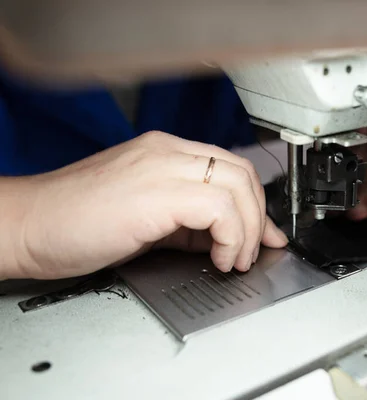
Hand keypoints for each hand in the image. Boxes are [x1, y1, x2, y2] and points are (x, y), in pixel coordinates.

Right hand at [3, 131, 287, 279]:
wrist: (26, 225)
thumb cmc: (74, 222)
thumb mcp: (146, 219)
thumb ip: (188, 223)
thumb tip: (227, 239)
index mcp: (164, 153)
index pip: (230, 167)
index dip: (255, 204)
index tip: (264, 234)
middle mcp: (166, 152)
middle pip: (242, 173)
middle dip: (258, 217)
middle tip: (252, 250)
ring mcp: (160, 167)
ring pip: (237, 185)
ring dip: (248, 230)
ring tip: (234, 259)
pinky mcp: (155, 193)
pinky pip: (218, 206)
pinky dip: (230, 235)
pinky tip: (219, 258)